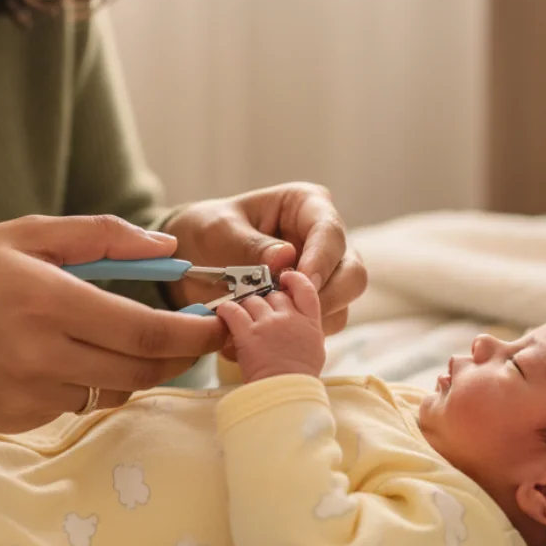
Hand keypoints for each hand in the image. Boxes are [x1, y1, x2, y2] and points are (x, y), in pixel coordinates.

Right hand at [0, 215, 227, 433]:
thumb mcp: (26, 233)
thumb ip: (102, 237)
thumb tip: (167, 249)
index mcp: (48, 300)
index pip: (144, 331)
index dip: (193, 334)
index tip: (220, 324)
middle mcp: (42, 354)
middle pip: (140, 370)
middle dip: (179, 356)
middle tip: (195, 336)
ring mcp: (29, 393)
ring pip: (112, 391)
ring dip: (133, 369)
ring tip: (124, 338)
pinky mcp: (16, 418)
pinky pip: (75, 404)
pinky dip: (88, 382)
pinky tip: (66, 355)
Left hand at [162, 183, 367, 358]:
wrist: (193, 257)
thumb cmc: (209, 230)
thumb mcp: (220, 229)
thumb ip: (251, 243)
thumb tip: (286, 258)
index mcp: (307, 206)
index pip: (330, 232)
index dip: (321, 260)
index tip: (300, 282)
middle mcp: (324, 241)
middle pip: (351, 274)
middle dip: (325, 297)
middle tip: (290, 311)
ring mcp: (323, 275)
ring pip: (342, 305)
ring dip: (310, 321)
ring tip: (269, 327)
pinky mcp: (313, 304)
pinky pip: (321, 326)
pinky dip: (296, 336)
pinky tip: (264, 339)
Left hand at [216, 271, 325, 381]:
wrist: (284, 395)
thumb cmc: (298, 379)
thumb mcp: (314, 348)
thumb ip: (306, 327)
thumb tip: (297, 317)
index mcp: (310, 322)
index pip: (305, 287)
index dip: (293, 279)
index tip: (285, 278)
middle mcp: (290, 317)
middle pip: (274, 294)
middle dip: (266, 302)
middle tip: (259, 315)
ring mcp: (268, 324)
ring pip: (253, 300)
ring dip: (246, 308)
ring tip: (243, 320)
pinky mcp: (247, 333)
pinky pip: (233, 310)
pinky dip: (226, 310)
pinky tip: (224, 314)